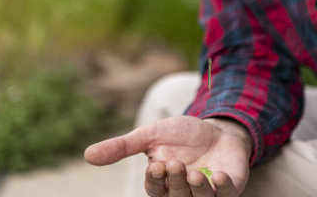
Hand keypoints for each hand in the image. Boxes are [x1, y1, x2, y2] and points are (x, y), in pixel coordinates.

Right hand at [84, 116, 252, 196]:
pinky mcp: (230, 187)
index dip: (156, 181)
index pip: (155, 190)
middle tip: (176, 163)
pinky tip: (218, 175)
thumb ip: (122, 147)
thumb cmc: (181, 134)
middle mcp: (184, 193)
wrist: (216, 127)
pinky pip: (227, 195)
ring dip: (197, 189)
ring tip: (193, 171)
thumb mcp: (149, 135)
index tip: (156, 164)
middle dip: (175, 183)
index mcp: (163, 183)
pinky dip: (222, 188)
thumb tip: (87, 155)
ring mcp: (208, 193)